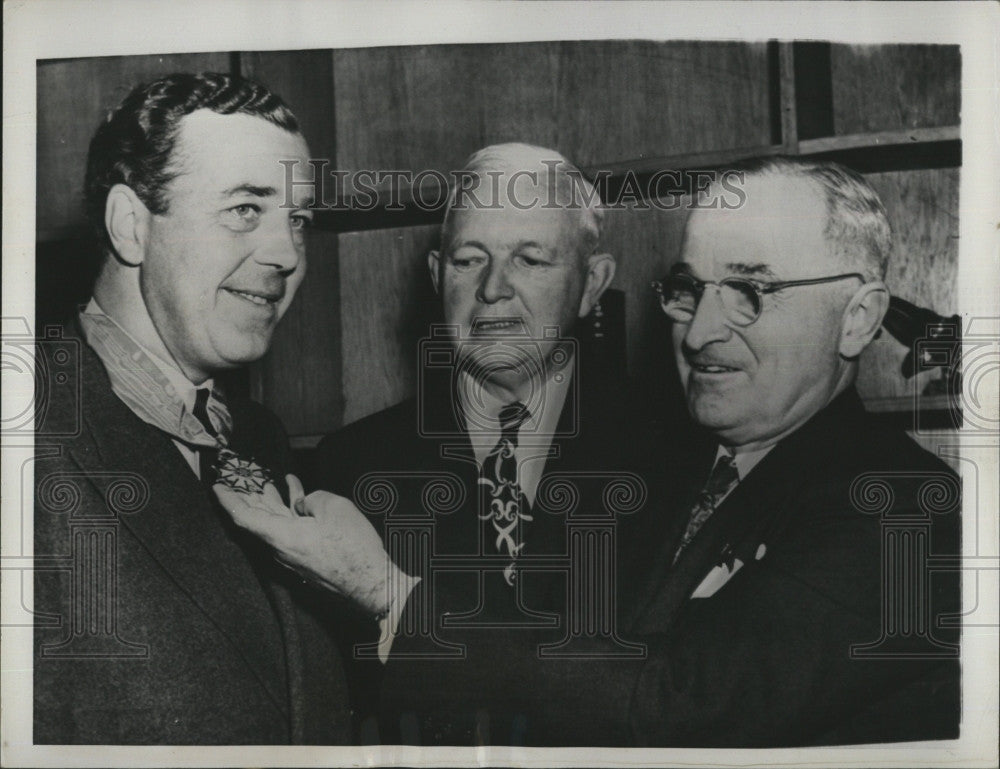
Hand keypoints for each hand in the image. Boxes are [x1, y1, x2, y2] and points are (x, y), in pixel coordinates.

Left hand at [214, 474, 400, 615]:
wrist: (372, 583)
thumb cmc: (353, 548)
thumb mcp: (334, 507)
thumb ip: (311, 499)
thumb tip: (304, 505)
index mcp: (282, 536)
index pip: (244, 517)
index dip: (229, 500)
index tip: (217, 487)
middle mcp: (282, 550)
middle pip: (258, 520)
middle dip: (250, 497)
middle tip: (244, 479)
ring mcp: (294, 557)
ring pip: (277, 525)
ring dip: (274, 502)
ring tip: (273, 483)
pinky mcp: (307, 560)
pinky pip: (292, 533)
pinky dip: (292, 514)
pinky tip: (301, 500)